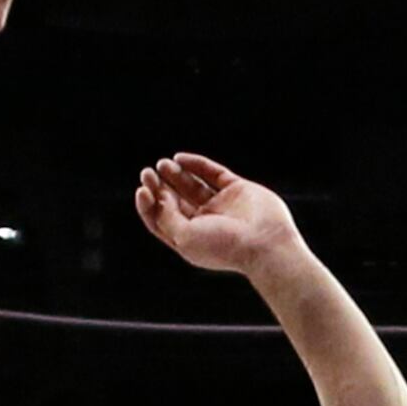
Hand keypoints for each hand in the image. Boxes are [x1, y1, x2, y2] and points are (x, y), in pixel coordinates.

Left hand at [136, 152, 302, 279]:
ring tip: (162, 164)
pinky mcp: (236, 189)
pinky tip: (180, 158)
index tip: (142, 190)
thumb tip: (156, 197)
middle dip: (159, 186)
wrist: (264, 244)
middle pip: (174, 201)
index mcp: (189, 239)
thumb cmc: (223, 247)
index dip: (149, 204)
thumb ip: (166, 217)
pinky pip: (212, 173)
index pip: (161, 220)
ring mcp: (221, 206)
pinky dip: (196, 164)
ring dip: (175, 174)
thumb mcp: (184, 237)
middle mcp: (204, 223)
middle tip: (147, 172)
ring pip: (192, 186)